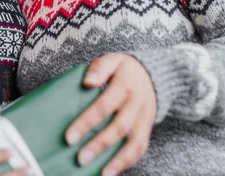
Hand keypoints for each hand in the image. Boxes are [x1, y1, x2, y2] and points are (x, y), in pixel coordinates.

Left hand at [65, 53, 155, 175]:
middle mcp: (137, 104)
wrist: (155, 75)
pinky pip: (140, 149)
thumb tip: (88, 81)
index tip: (69, 137)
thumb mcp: (113, 59)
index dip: (87, 122)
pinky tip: (110, 172)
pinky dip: (127, 162)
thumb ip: (100, 67)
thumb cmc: (124, 70)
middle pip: (118, 127)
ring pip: (133, 143)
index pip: (104, 106)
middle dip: (99, 144)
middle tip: (80, 158)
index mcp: (125, 85)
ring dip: (117, 160)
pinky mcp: (147, 129)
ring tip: (100, 173)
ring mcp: (145, 118)